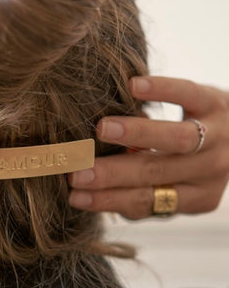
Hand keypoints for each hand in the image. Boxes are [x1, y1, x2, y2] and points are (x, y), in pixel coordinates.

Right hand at [69, 76, 228, 218]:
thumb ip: (139, 186)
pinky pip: (188, 94)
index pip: (145, 202)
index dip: (107, 200)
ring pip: (178, 139)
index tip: (73, 195)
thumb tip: (88, 189)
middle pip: (156, 173)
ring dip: (136, 133)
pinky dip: (161, 90)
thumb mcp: (173, 181)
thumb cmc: (192, 160)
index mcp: (196, 197)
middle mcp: (210, 171)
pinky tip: (133, 86)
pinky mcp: (216, 101)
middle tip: (78, 170)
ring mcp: (218, 136)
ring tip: (101, 129)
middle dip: (113, 174)